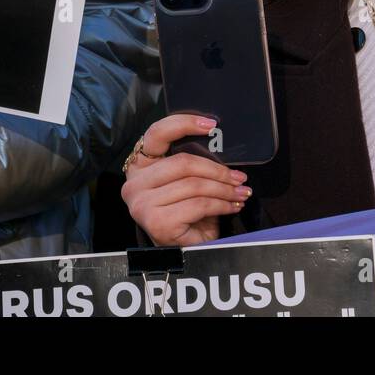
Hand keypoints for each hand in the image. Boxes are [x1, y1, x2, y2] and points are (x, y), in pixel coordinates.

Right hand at [120, 113, 249, 245]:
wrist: (181, 252)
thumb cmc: (185, 213)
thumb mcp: (185, 182)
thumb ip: (192, 163)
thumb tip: (222, 148)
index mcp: (139, 167)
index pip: (156, 133)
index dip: (184, 123)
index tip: (211, 124)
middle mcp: (134, 184)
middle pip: (183, 162)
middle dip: (216, 169)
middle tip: (239, 177)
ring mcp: (142, 204)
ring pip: (194, 185)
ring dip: (224, 189)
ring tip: (240, 192)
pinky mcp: (156, 221)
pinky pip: (198, 205)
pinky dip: (221, 205)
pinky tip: (231, 206)